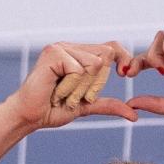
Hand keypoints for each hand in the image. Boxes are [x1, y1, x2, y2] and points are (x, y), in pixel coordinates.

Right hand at [6, 41, 136, 130]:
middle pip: (105, 56)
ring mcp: (62, 47)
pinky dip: (70, 86)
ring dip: (80, 88)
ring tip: (61, 95)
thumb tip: (134, 115)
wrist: (29, 117)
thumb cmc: (52, 110)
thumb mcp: (86, 106)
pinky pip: (78, 69)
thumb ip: (108, 104)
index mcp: (80, 54)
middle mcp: (71, 46)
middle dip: (96, 83)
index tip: (124, 74)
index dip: (123, 57)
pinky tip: (55, 91)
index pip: (111, 47)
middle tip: (74, 96)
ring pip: (92, 64)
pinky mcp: (54, 53)